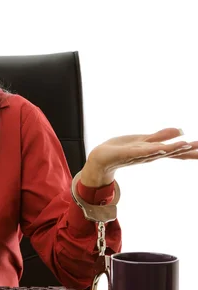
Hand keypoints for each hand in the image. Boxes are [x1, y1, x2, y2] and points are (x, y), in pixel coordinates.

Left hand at [81, 128, 197, 186]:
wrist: (101, 158)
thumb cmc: (123, 150)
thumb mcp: (144, 140)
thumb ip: (161, 136)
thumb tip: (181, 130)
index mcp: (155, 151)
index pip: (177, 151)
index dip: (191, 151)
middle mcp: (150, 154)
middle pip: (171, 153)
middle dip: (187, 151)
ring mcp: (139, 154)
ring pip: (159, 151)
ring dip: (173, 148)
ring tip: (188, 144)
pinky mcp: (128, 153)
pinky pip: (142, 151)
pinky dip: (152, 149)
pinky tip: (162, 147)